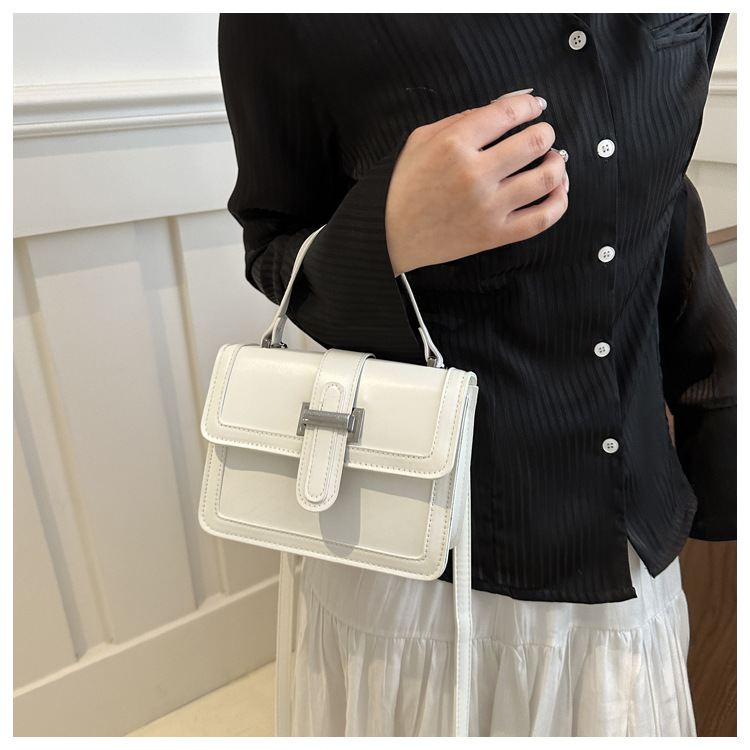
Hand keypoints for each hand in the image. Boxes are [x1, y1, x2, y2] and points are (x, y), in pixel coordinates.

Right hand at [385, 94, 567, 274]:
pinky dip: (559, 202)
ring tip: (552, 160)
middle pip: (535, 142)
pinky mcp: (495, 234)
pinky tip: (559, 190)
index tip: (535, 108)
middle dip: (545, 133)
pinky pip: (541, 218)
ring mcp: (488, 207)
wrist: (392, 238)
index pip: (508, 113)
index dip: (529, 106)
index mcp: (454, 145)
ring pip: (546, 177)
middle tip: (542, 135)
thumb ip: (459, 120)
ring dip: (557, 163)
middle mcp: (475, 174)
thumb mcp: (419, 141)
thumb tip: (499, 110)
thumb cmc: (404, 189)